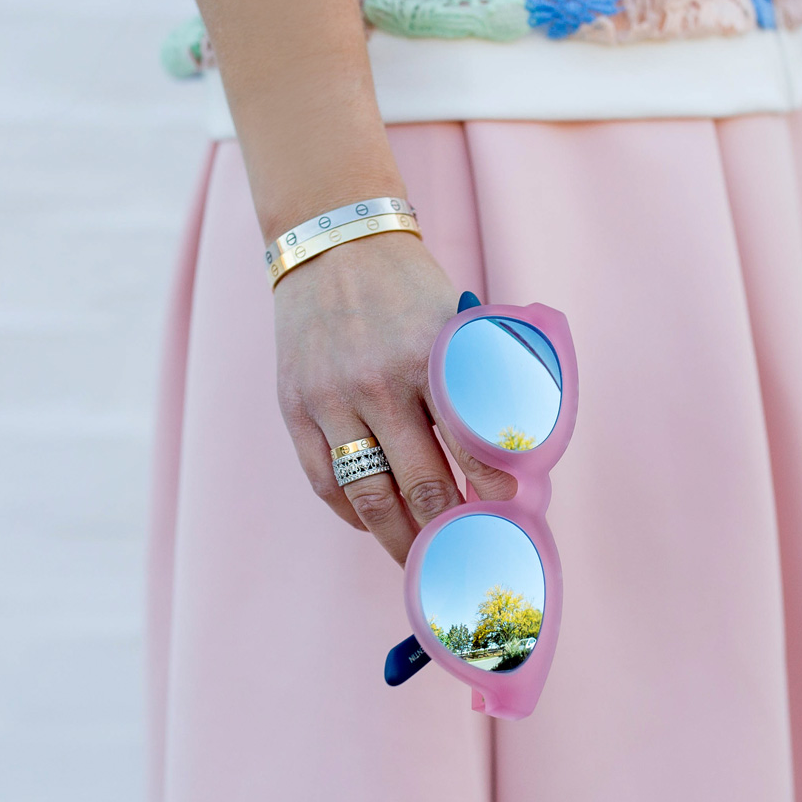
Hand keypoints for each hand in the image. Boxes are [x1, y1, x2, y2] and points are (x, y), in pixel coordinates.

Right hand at [274, 229, 515, 563]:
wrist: (332, 244)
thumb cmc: (406, 288)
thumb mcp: (452, 321)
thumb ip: (472, 380)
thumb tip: (504, 450)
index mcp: (428, 358)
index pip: (467, 440)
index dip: (489, 485)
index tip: (505, 509)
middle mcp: (377, 384)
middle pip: (420, 482)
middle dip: (448, 526)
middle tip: (467, 548)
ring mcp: (330, 400)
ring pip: (369, 495)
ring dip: (399, 536)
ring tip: (422, 557)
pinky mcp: (295, 408)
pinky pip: (324, 481)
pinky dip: (352, 513)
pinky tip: (375, 522)